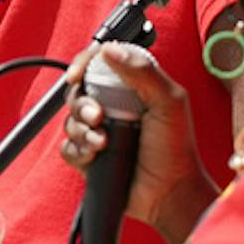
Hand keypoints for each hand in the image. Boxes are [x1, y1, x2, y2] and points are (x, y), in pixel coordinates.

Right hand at [59, 42, 212, 243]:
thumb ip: (143, 72)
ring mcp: (99, 131)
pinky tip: (96, 156)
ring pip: (70, 120)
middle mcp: (112, 107)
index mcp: (132, 88)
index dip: (83, 64)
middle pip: (78, 92)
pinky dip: (79, 150)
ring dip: (83, 130)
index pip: (99, 64)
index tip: (77, 75)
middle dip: (82, 104)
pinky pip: (68, 147)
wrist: (169, 193)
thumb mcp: (169, 102)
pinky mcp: (89, 156)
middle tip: (98, 117)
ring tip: (103, 143)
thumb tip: (109, 50)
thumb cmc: (176, 149)